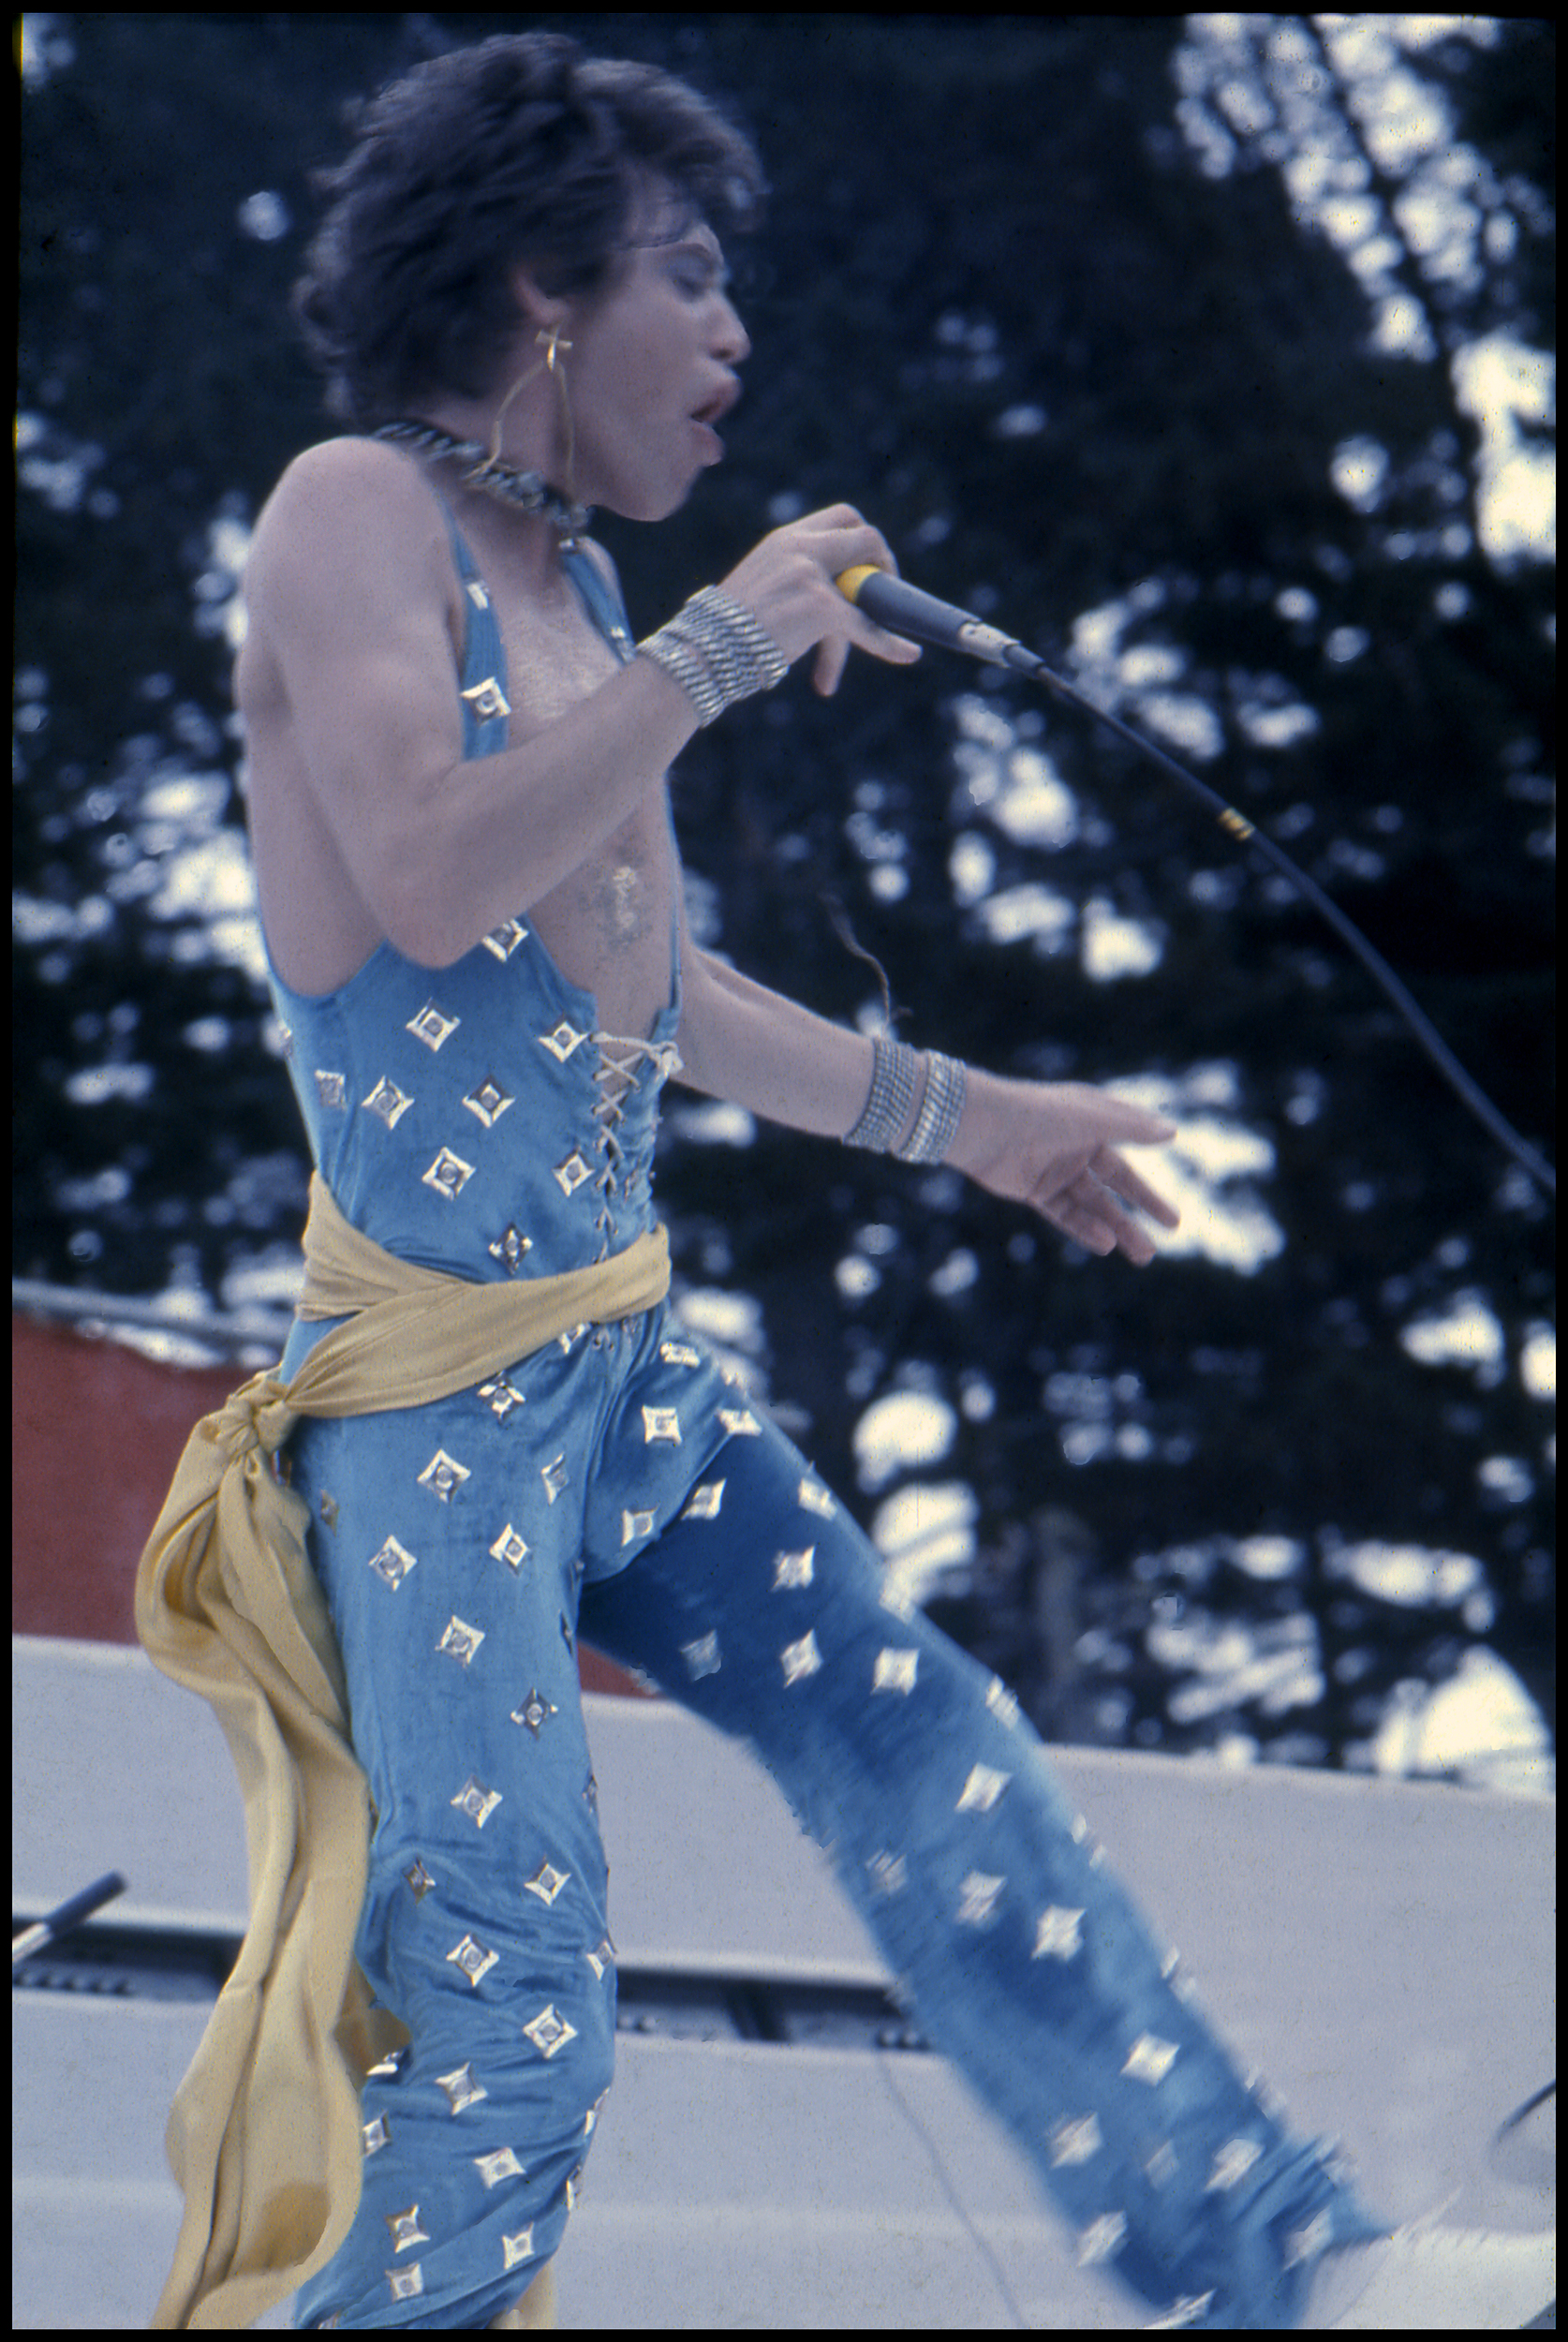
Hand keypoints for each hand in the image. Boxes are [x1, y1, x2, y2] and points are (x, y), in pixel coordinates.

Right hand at [719, 504, 922, 694]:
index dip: (863, 541)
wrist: (706, 651)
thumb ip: (798, 585)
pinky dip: (888, 643)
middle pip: (864, 534)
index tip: (865, 571)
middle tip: (884, 594)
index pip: (841, 516)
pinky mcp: (820, 607)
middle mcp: (799, 547)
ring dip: (879, 611)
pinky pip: (866, 626)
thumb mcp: (765, 591)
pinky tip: (907, 653)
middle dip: (883, 562)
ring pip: (867, 584)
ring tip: (889, 639)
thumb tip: (834, 616)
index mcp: (785, 539)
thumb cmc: (729, 633)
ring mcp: (810, 574)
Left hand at [948, 1072, 1180, 1264]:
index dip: (1151, 1177)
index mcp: (1092, 1121)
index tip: (1172, 1202)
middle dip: (1144, 1207)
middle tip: (1172, 1230)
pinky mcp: (1034, 1190)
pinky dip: (1085, 1229)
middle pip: (1117, 1184)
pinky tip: (1106, 1244)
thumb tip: (1172, 1132)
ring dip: (1119, 1228)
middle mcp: (1076, 1146)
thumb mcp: (1092, 1119)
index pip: (1130, 1153)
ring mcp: (1055, 1169)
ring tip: (1144, 1255)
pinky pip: (1065, 1213)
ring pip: (1094, 1205)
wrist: (983, 1127)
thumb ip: (1131, 1128)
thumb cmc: (1040, 1114)